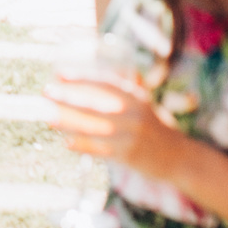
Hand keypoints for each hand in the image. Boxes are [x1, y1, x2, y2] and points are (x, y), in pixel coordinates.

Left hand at [47, 72, 191, 179]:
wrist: (180, 157)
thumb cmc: (158, 127)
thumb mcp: (146, 104)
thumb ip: (131, 88)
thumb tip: (112, 69)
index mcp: (136, 98)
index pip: (105, 84)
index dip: (81, 78)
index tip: (60, 73)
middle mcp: (133, 114)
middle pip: (95, 105)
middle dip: (68, 98)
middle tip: (46, 92)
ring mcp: (131, 136)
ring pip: (93, 128)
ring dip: (68, 122)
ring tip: (48, 117)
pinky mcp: (128, 156)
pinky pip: (100, 150)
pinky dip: (82, 146)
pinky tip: (66, 143)